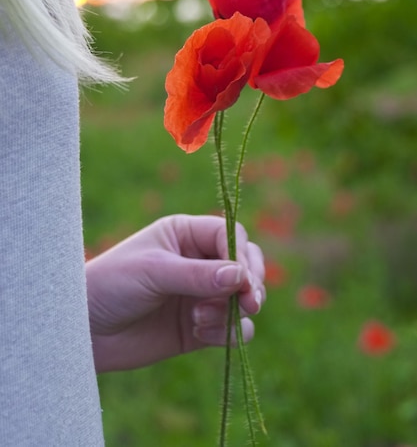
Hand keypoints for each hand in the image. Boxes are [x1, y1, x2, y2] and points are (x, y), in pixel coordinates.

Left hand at [86, 214, 264, 372]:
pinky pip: (231, 329)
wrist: (84, 331)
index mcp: (185, 234)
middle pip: (245, 265)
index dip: (241, 255)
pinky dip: (225, 333)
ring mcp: (200, 295)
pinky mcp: (199, 328)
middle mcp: (198, 262)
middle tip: (249, 302)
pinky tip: (199, 333)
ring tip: (202, 319)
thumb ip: (198, 275)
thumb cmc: (112, 285)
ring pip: (242, 299)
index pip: (230, 235)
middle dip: (251, 283)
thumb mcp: (154, 272)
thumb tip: (241, 276)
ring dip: (232, 310)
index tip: (243, 279)